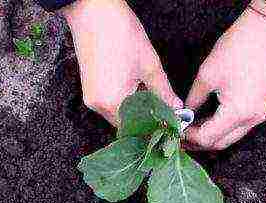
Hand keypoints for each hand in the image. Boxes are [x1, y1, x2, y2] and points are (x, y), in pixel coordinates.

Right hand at [58, 0, 182, 125]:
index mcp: (113, 102)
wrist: (92, 10)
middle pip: (127, 123)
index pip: (138, 127)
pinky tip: (136, 87)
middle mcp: (98, 105)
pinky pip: (110, 103)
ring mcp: (91, 97)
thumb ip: (164, 91)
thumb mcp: (149, 64)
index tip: (170, 123)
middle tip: (165, 110)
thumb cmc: (119, 33)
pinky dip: (124, 100)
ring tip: (152, 95)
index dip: (155, 126)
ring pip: (118, 113)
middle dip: (146, 118)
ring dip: (136, 108)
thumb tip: (175, 107)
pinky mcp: (89, 88)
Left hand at [183, 0, 265, 150]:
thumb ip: (193, 100)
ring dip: (212, 135)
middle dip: (199, 142)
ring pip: (232, 137)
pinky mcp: (263, 107)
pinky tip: (209, 119)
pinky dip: (224, 126)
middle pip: (221, 143)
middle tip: (181, 135)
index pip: (207, 138)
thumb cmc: (239, 47)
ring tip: (192, 128)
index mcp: (238, 113)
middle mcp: (252, 120)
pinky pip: (241, 126)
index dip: (189, 136)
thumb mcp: (207, 75)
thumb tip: (184, 114)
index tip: (176, 129)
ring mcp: (261, 115)